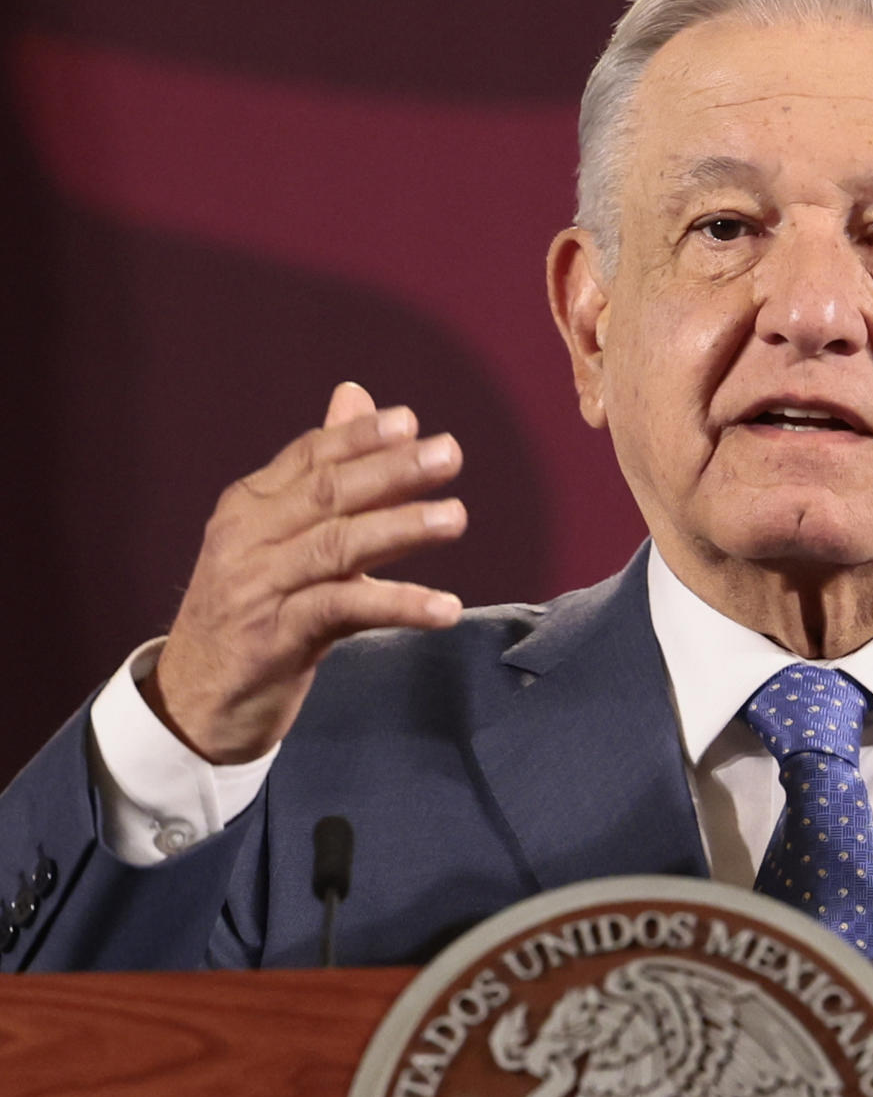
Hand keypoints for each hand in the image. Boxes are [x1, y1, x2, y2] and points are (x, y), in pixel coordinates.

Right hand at [144, 382, 466, 762]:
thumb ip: (320, 471)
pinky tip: (444, 607)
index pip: (309, 457)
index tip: (410, 422)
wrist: (194, 702)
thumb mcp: (277, 539)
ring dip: (401, 528)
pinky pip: (344, 610)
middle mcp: (247, 539)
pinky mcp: (275, 637)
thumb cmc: (250, 612)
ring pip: (337, 546)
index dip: (359, 438)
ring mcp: (258, 587)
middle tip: (448, 454)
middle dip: (391, 471)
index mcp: (248, 507)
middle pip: (327, 493)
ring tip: (455, 517)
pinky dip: (397, 605)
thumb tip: (354, 394)